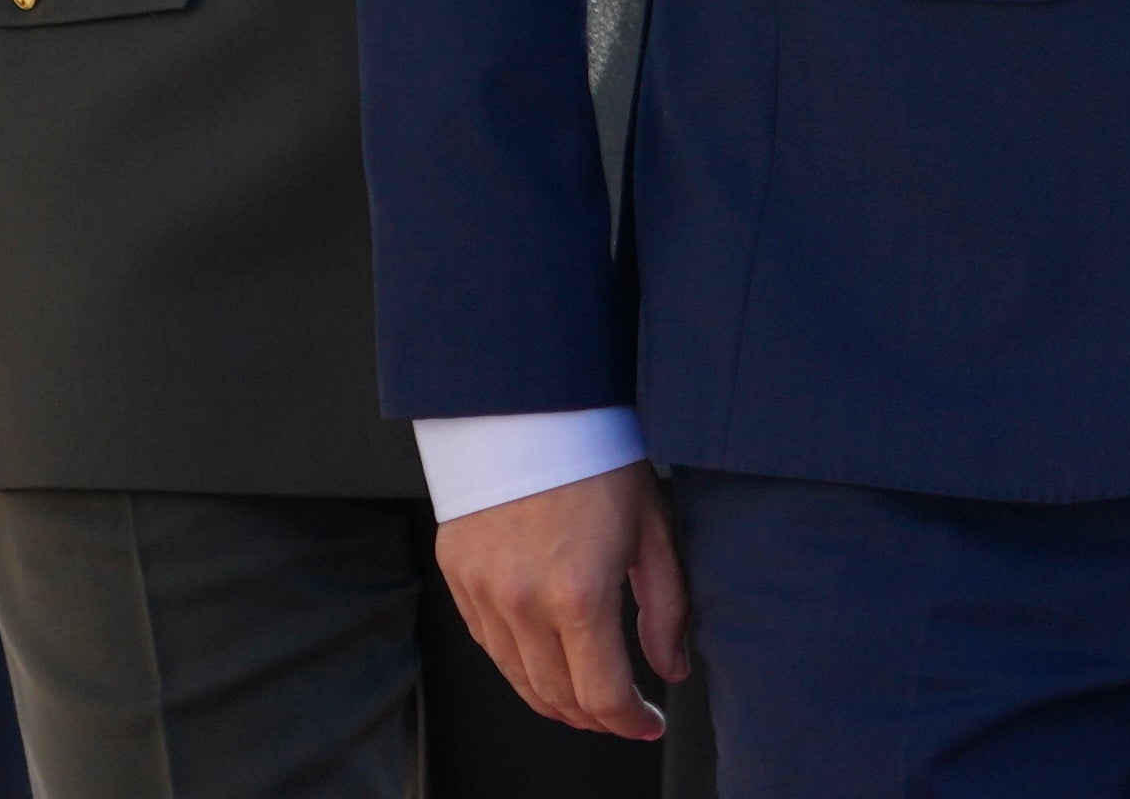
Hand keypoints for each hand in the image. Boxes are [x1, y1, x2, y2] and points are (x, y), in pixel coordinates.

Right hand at [434, 464, 690, 742]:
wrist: (527, 406)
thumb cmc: (597, 459)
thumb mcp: (652, 529)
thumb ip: (666, 609)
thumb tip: (671, 669)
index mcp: (579, 595)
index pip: (604, 696)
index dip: (632, 723)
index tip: (649, 723)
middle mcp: (524, 604)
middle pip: (559, 698)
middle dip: (596, 717)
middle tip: (621, 711)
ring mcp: (484, 593)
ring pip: (519, 679)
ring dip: (556, 699)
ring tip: (585, 696)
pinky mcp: (458, 577)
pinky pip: (489, 644)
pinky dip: (519, 663)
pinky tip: (544, 656)